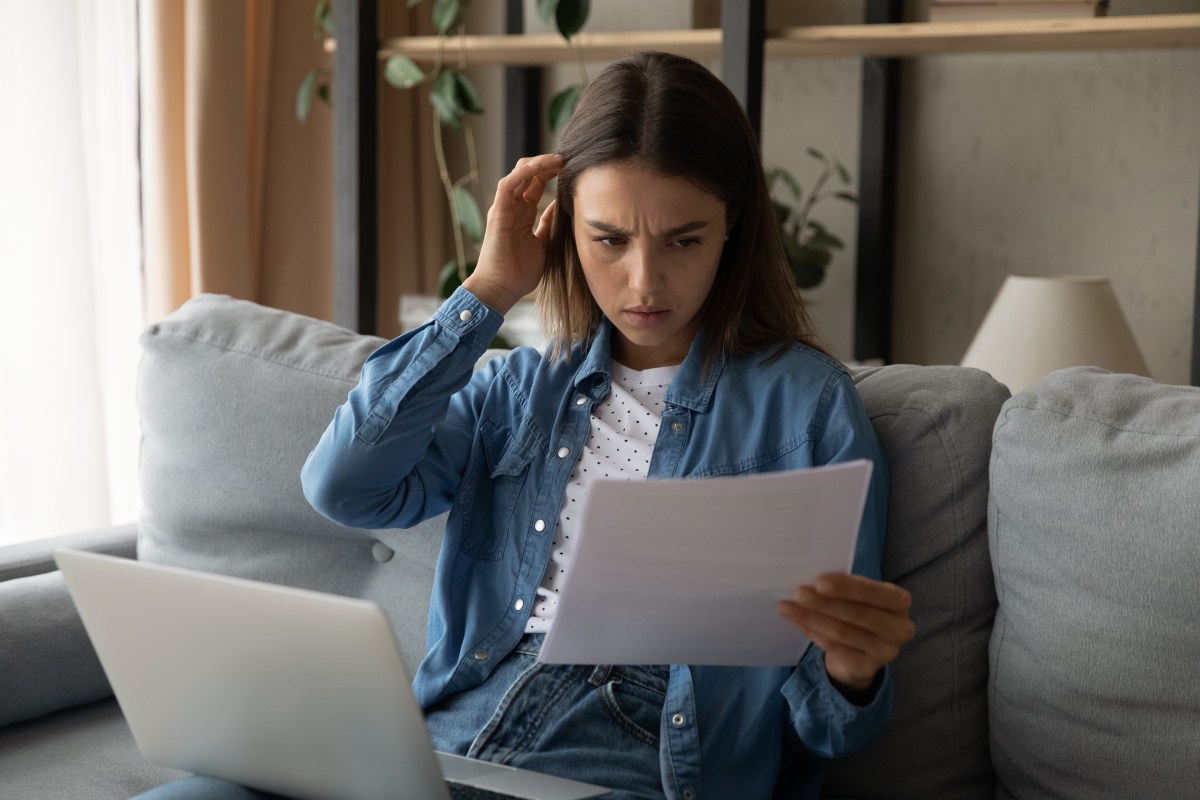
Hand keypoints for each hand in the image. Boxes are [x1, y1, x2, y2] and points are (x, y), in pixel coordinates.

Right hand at [463, 154, 564, 314]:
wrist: (501, 290)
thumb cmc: (519, 273)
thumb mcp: (543, 244)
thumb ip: (548, 225)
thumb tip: (559, 207)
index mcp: (522, 214)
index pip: (536, 184)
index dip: (551, 172)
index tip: (571, 168)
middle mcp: (512, 207)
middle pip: (528, 174)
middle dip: (547, 163)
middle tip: (568, 159)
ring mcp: (504, 208)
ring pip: (519, 173)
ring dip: (539, 163)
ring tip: (559, 159)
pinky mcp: (498, 212)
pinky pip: (508, 184)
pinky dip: (524, 172)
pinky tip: (541, 166)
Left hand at [777, 573, 914, 694]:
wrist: (861, 652)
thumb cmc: (858, 611)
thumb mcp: (858, 596)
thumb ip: (843, 588)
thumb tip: (810, 582)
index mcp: (899, 602)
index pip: (874, 593)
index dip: (846, 587)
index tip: (819, 581)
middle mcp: (899, 628)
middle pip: (858, 614)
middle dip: (825, 603)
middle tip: (798, 593)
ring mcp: (886, 651)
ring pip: (843, 632)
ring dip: (812, 617)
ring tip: (787, 606)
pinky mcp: (868, 667)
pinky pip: (835, 648)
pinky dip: (812, 632)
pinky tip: (796, 621)